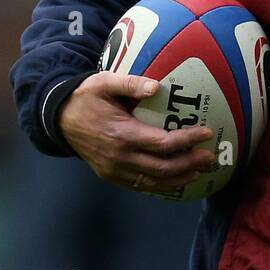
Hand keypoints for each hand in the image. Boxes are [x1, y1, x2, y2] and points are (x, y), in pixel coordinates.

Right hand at [58, 71, 214, 193]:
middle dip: (190, 164)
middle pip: (163, 168)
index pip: (163, 143)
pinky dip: (161, 185)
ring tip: (199, 171)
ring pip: (154, 182)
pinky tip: (176, 180)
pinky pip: (140, 186)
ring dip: (179, 179)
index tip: (207, 133)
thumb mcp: (105, 83)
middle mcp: (120, 157)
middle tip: (210, 157)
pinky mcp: (111, 176)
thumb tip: (157, 87)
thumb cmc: (86, 97)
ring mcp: (114, 170)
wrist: (58, 119)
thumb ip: (130, 83)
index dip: (187, 141)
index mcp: (122, 134)